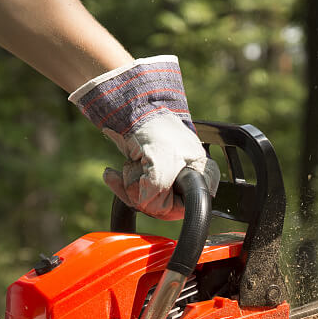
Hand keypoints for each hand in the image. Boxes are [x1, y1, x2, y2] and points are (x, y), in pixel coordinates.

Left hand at [69, 55, 218, 219]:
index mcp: (203, 179)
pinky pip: (134, 196)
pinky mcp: (151, 181)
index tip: (149, 183)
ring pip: (146, 203)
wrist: (134, 109)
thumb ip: (159, 190)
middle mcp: (189, 184)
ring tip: (130, 164)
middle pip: (162, 209)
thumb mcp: (161, 161)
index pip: (182, 209)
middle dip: (141, 192)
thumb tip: (148, 205)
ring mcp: (169, 183)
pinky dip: (121, 184)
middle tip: (136, 169)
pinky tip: (114, 173)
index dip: (161, 202)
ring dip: (130, 185)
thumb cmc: (155, 129)